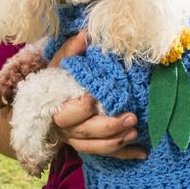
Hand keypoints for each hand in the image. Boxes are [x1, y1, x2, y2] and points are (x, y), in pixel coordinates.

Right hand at [49, 31, 146, 159]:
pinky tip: (143, 152)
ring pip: (95, 147)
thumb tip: (87, 34)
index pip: (67, 114)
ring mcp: (77, 139)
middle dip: (109, 127)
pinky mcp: (89, 145)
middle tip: (132, 117)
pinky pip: (107, 154)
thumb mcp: (60, 63)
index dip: (81, 108)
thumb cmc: (56, 78)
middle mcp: (66, 129)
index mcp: (56, 108)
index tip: (95, 97)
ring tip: (135, 132)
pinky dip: (125, 154)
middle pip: (86, 133)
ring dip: (116, 142)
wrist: (46, 101)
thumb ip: (72, 50)